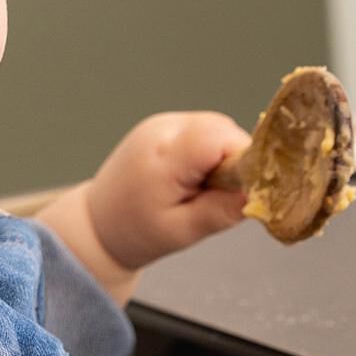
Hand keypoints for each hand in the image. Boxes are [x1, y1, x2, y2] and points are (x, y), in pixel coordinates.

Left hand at [84, 111, 252, 272]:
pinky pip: (203, 131)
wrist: (96, 224)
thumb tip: (259, 194)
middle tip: (214, 195)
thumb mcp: (181, 232)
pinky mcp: (164, 125)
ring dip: (221, 158)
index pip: (222, 138)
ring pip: (217, 128)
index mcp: (164, 157)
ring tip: (196, 188)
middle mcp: (162, 129)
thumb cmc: (135, 232)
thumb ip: (220, 211)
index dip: (243, 160)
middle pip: (224, 130)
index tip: (241, 189)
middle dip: (233, 162)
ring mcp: (162, 123)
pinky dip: (208, 153)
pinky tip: (189, 177)